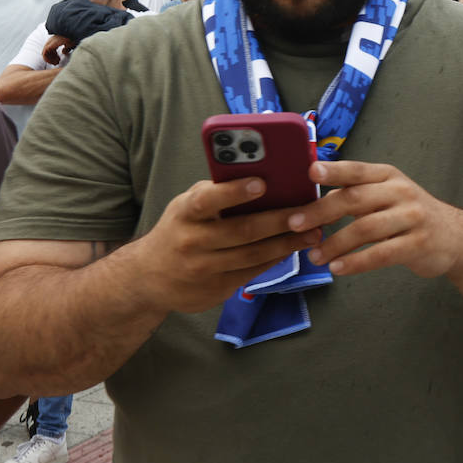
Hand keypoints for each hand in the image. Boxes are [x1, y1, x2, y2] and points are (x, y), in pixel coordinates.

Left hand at [42, 34, 73, 65]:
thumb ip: (66, 49)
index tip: (59, 61)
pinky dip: (47, 59)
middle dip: (51, 58)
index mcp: (55, 40)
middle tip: (57, 63)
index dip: (54, 56)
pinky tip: (54, 61)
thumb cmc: (73, 39)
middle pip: (47, 52)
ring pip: (44, 53)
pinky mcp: (49, 46)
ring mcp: (49, 43)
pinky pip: (44, 54)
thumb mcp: (70, 45)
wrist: (73, 35)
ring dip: (49, 60)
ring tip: (56, 63)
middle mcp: (51, 41)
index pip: (51, 49)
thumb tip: (63, 52)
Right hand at [129, 178, 321, 313]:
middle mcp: (192, 241)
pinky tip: (294, 248)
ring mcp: (203, 269)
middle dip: (279, 221)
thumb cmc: (180, 229)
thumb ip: (217, 192)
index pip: (207, 200)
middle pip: (243, 230)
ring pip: (254, 255)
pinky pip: (253, 272)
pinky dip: (276, 259)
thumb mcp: (188, 206)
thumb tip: (261, 173)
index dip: (234, 191)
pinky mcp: (216, 289)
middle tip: (308, 212)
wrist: (148, 278)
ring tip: (314, 233)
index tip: (262, 182)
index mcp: (185, 213)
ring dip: (287, 243)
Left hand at [287, 160, 462, 277]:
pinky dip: (356, 262)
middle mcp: (401, 192)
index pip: (357, 170)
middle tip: (294, 223)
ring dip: (335, 244)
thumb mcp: (388, 195)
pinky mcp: (418, 244)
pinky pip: (381, 254)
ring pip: (365, 229)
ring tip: (314, 257)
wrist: (456, 236)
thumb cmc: (411, 215)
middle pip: (355, 199)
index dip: (334, 170)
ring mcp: (412, 217)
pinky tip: (338, 269)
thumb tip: (314, 201)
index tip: (310, 172)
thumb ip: (357, 195)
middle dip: (321, 211)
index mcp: (389, 176)